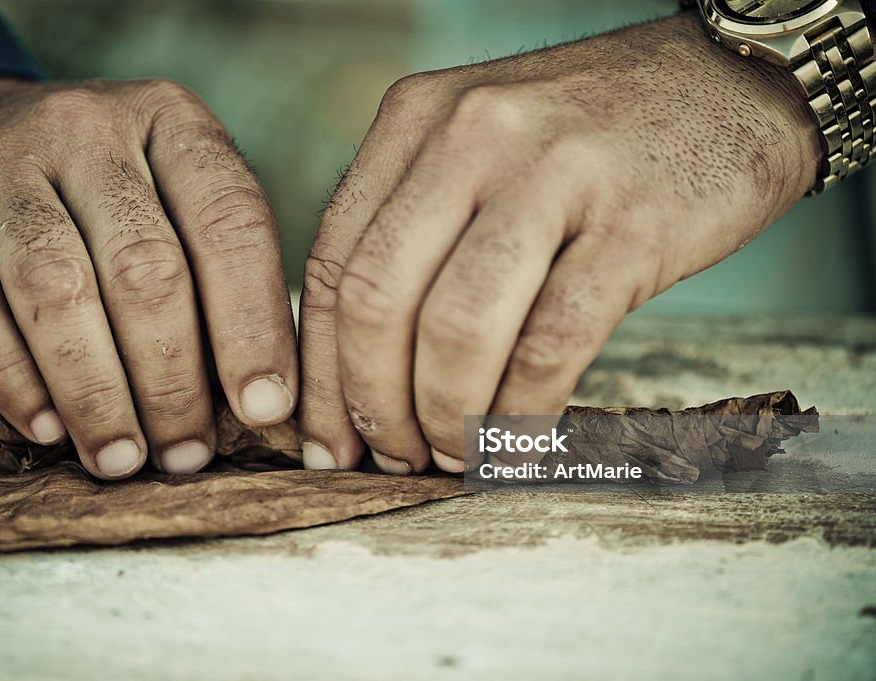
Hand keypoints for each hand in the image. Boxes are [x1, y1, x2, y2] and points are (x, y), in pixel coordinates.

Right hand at [0, 78, 296, 479]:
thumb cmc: (99, 191)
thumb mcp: (169, 196)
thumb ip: (214, 274)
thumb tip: (260, 398)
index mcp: (172, 123)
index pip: (231, 223)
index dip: (253, 323)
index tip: (265, 408)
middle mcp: (90, 128)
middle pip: (144, 267)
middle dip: (172, 378)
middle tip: (186, 454)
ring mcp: (2, 159)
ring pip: (56, 289)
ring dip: (95, 391)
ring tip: (120, 459)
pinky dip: (11, 375)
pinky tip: (46, 429)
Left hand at [298, 13, 819, 473]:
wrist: (725, 83)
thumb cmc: (589, 138)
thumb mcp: (478, 146)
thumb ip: (414, 230)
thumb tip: (360, 369)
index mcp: (415, 118)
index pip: (330, 265)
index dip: (323, 371)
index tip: (329, 439)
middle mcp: (470, 134)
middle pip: (376, 299)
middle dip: (372, 404)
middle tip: (393, 458)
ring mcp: (552, 174)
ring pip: (457, 328)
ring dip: (444, 416)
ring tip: (454, 456)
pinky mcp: (631, 224)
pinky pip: (550, 343)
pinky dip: (521, 413)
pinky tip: (517, 444)